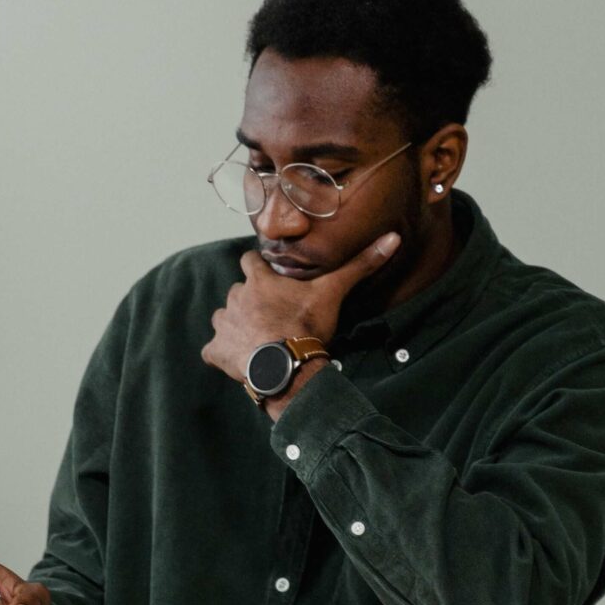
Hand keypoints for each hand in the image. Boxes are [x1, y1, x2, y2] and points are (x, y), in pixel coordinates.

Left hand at [201, 234, 401, 387]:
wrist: (285, 366)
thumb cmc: (306, 326)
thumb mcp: (333, 292)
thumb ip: (359, 265)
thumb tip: (392, 238)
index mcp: (259, 280)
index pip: (249, 260)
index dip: (257, 266)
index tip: (269, 276)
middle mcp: (236, 297)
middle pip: (237, 291)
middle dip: (248, 300)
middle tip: (269, 315)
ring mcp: (223, 325)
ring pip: (223, 318)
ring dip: (234, 325)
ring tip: (255, 338)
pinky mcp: (216, 351)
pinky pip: (212, 350)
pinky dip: (221, 354)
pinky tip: (237, 361)